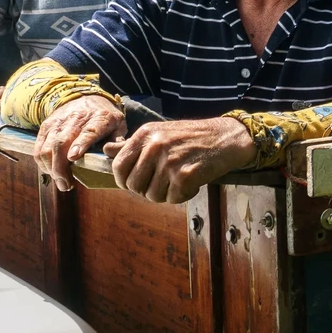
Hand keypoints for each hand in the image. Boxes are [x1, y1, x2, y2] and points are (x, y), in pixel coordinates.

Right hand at [35, 93, 126, 191]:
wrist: (83, 96)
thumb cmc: (103, 116)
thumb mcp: (118, 124)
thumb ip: (118, 140)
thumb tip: (116, 156)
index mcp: (98, 119)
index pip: (88, 132)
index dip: (80, 144)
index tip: (73, 158)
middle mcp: (75, 119)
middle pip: (61, 143)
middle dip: (60, 168)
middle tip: (66, 184)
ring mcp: (58, 123)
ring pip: (46, 148)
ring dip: (51, 169)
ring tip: (61, 181)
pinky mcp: (46, 127)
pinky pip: (38, 149)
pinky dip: (42, 164)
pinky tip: (52, 171)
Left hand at [105, 117, 256, 202]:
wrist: (226, 138)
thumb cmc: (191, 136)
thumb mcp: (159, 133)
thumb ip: (132, 144)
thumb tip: (106, 150)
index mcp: (145, 135)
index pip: (118, 166)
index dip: (124, 180)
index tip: (135, 182)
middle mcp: (154, 146)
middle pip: (134, 185)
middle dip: (146, 190)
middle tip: (162, 183)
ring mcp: (169, 161)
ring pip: (152, 196)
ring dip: (165, 194)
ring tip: (177, 181)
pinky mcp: (185, 176)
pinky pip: (172, 199)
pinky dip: (182, 196)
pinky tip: (191, 183)